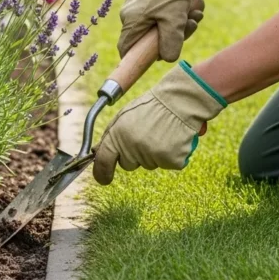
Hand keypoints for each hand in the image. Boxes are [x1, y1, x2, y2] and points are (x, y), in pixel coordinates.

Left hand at [92, 62, 226, 184]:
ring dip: (153, 153)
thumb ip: (111, 136)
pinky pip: (167, 164)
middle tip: (146, 135)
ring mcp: (153, 156)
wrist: (181, 100)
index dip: (101, 173)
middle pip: (128, 165)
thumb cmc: (152, 106)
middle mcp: (133, 147)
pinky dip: (172, 155)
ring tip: (162, 132)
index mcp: (118, 135)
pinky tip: (174, 138)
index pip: (103, 161)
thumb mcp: (124, 116)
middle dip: (134, 155)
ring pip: (148, 164)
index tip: (103, 179)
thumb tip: (97, 153)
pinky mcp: (171, 160)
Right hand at [118, 0, 205, 61]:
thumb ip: (170, 44)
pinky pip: (157, 13)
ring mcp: (136, 5)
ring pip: (155, 25)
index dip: (137, 59)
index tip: (154, 59)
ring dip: (177, 25)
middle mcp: (129, 14)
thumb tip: (166, 59)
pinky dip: (173, 14)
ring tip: (194, 14)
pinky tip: (189, 7)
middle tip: (190, 27)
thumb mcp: (174, 22)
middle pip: (146, 38)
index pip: (126, 48)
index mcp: (131, 21)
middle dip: (170, 37)